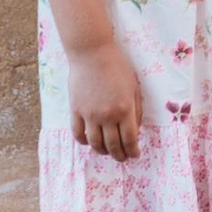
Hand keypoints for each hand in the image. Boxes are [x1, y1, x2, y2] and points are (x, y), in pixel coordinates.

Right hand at [69, 38, 143, 161]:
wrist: (92, 53)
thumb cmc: (116, 66)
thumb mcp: (134, 86)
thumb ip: (136, 109)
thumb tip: (135, 129)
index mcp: (125, 109)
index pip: (129, 139)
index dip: (132, 151)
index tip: (134, 155)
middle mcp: (107, 115)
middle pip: (113, 145)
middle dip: (119, 155)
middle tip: (122, 158)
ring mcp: (90, 115)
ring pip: (95, 144)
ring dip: (102, 151)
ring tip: (107, 152)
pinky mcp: (76, 111)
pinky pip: (78, 134)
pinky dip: (84, 142)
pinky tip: (89, 142)